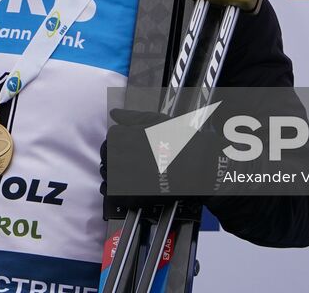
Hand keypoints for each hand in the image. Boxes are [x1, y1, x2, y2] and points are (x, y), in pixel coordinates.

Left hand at [100, 107, 216, 219]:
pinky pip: (114, 193)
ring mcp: (130, 176)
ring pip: (109, 174)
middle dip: (114, 154)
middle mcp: (127, 155)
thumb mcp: (157, 121)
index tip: (126, 141)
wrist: (201, 167)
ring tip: (128, 170)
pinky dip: (115, 190)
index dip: (118, 138)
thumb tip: (115, 113)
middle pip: (107, 155)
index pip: (111, 136)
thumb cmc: (182, 141)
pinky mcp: (136, 194)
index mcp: (130, 135)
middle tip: (128, 155)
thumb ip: (132, 117)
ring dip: (113, 171)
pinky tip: (126, 185)